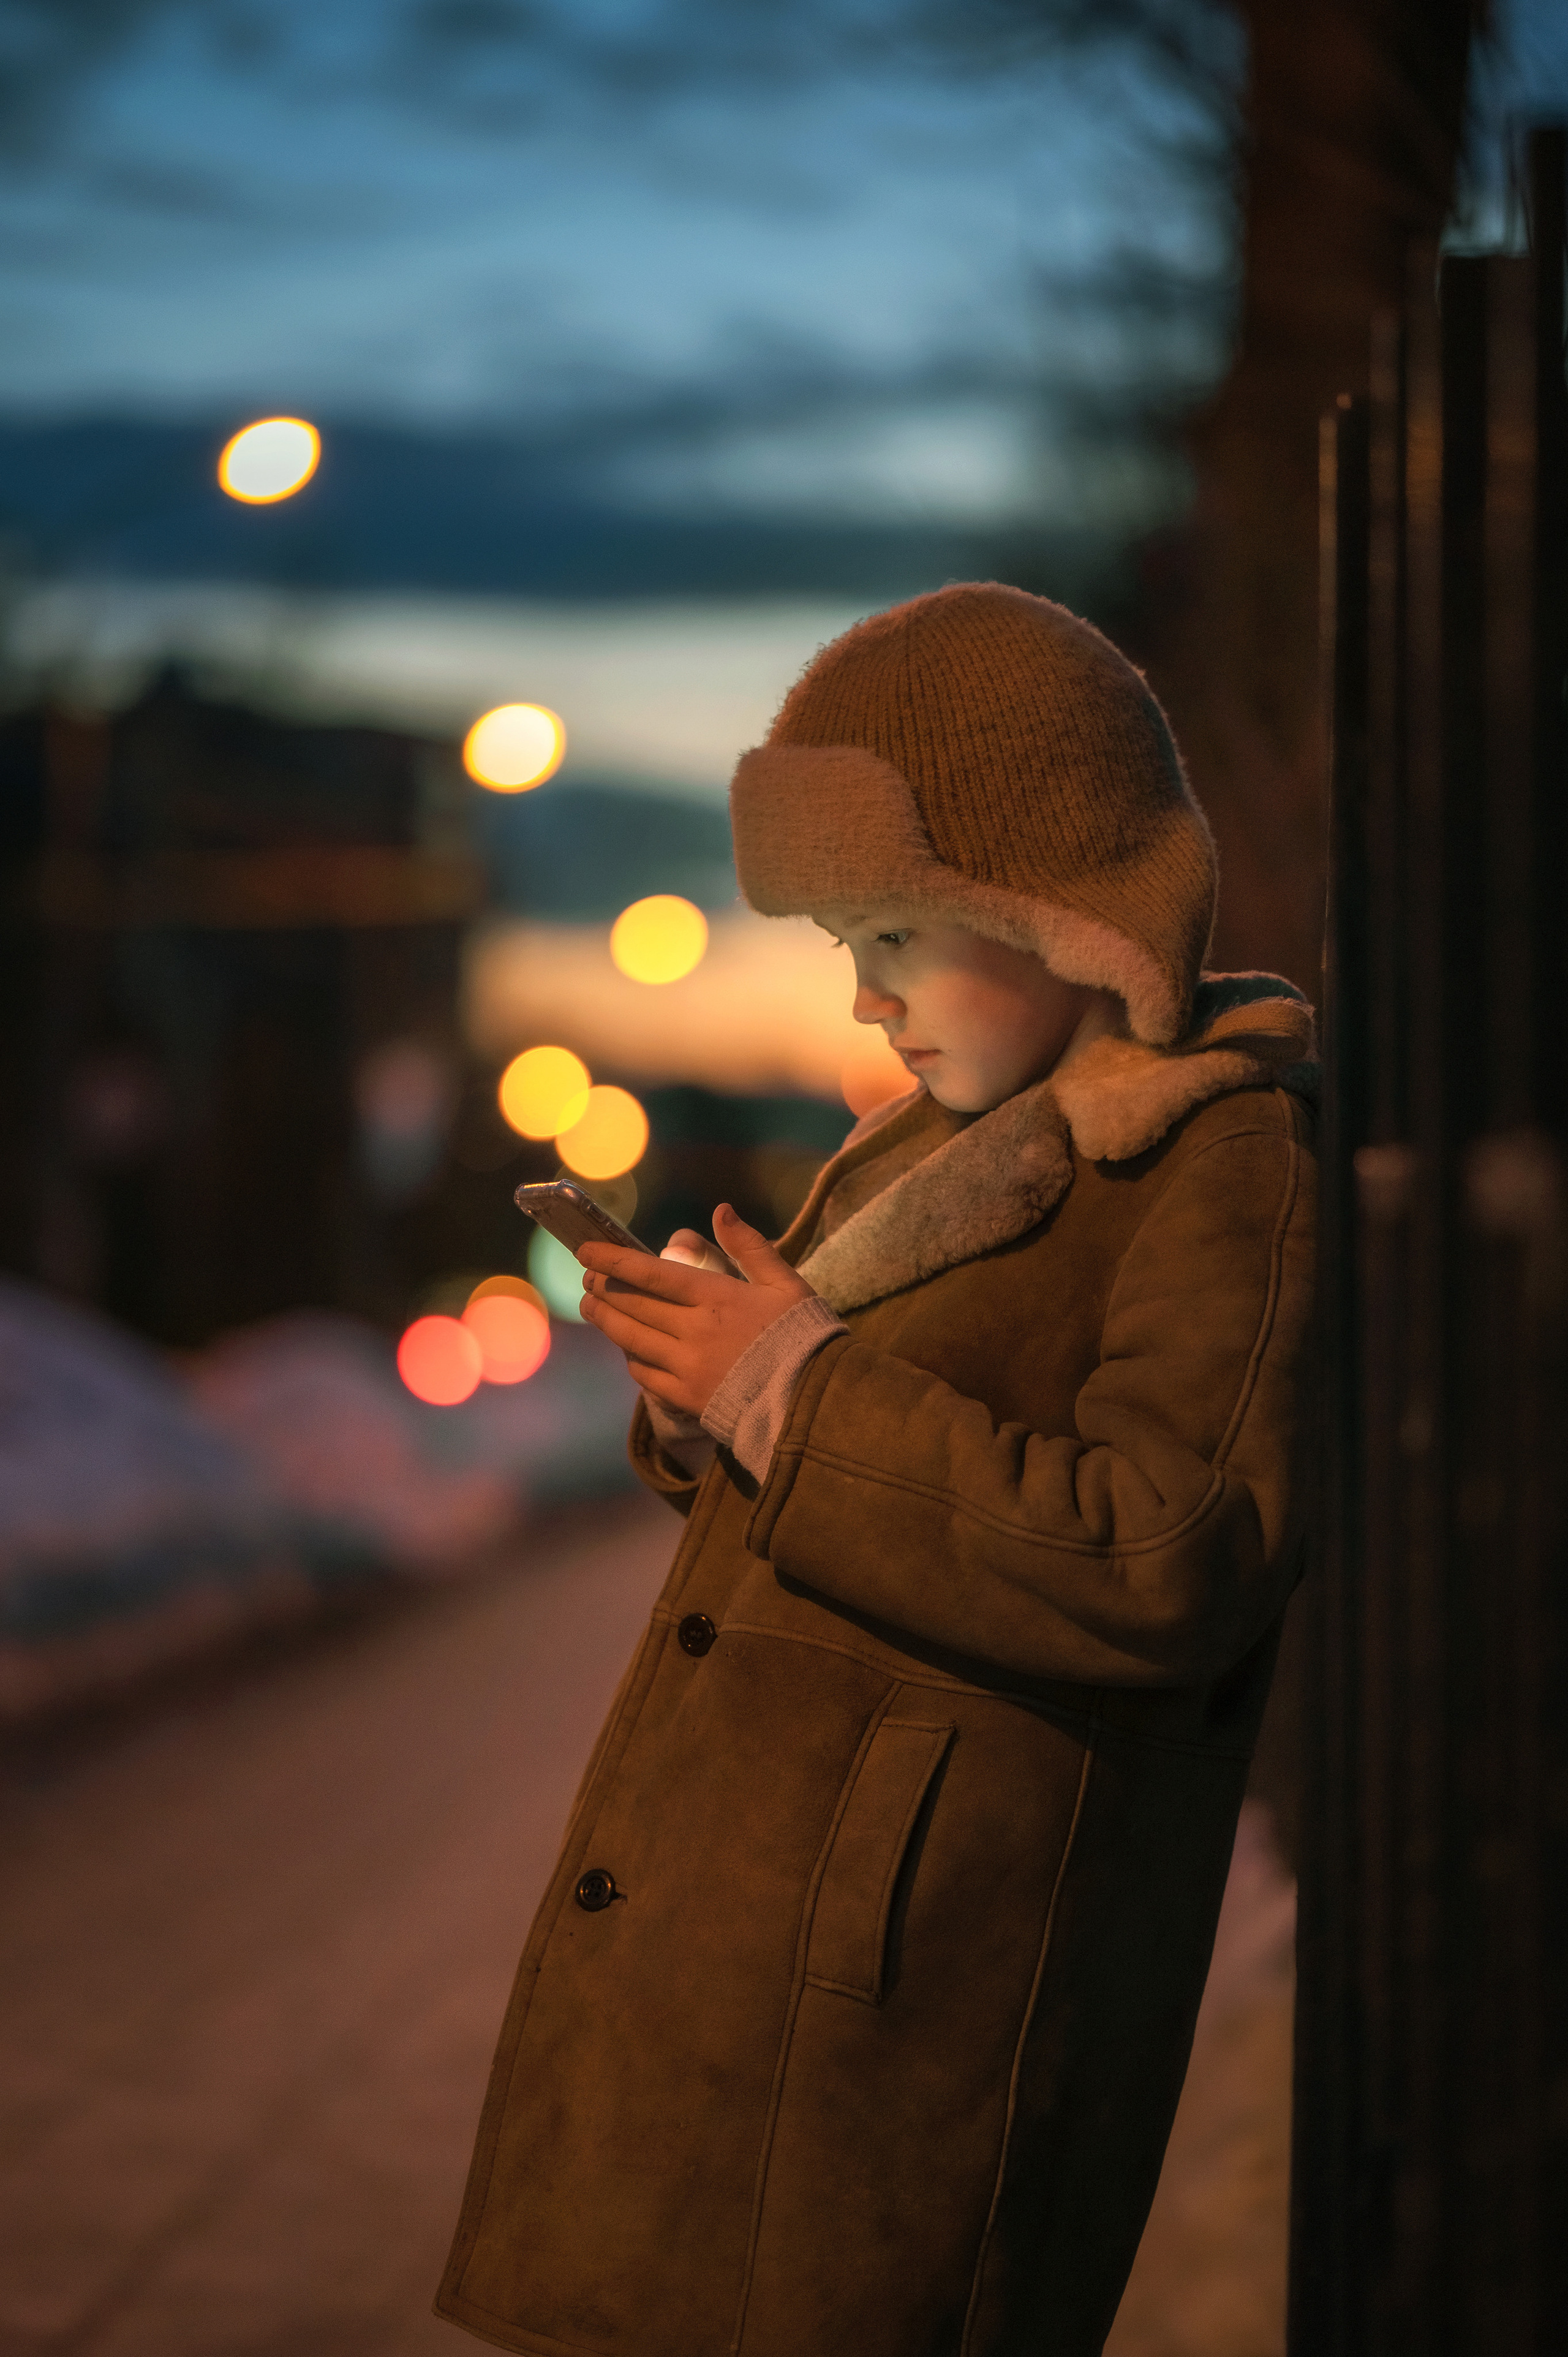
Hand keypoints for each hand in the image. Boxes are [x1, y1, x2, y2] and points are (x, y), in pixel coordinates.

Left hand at [577, 1202, 814, 1416]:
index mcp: (717, 1298)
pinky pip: (644, 1375)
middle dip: (603, 1288)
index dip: (614, 1261)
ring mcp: (686, 1367)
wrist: (813, 1401)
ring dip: (605, 1320)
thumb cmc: (804, 1336)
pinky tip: (627, 1349)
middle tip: (587, 1277)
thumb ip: (750, 1247)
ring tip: (591, 1307)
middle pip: (633, 1305)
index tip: (586, 1251)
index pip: (651, 1274)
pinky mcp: (686, 1397)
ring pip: (630, 1339)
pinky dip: (631, 1358)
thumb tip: (721, 1211)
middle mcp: (694, 1331)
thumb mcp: (786, 1284)